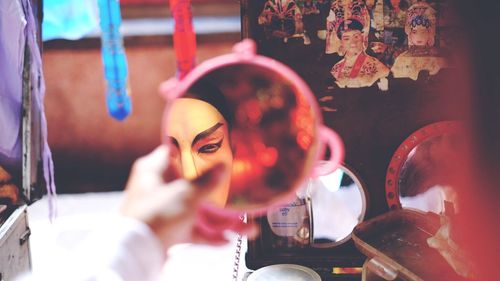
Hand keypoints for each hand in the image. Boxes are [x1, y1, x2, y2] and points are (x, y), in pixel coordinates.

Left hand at [120, 145, 257, 249]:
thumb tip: (221, 168)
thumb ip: (206, 181)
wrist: (136, 253)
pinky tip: (225, 239)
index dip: (197, 151)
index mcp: (153, 170)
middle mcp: (157, 188)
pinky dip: (207, 234)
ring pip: (196, 209)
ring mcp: (162, 210)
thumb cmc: (152, 217)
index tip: (216, 152)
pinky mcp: (167, 230)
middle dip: (217, 193)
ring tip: (241, 224)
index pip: (176, 151)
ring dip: (219, 218)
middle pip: (192, 184)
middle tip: (236, 192)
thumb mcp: (184, 194)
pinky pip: (192, 229)